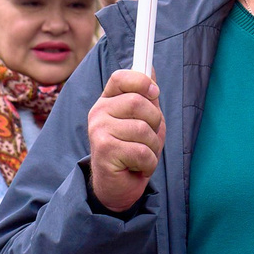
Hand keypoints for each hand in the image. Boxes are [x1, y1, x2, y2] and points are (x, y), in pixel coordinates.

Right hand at [86, 69, 164, 212]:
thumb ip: (146, 96)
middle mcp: (98, 112)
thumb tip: (150, 68)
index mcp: (108, 101)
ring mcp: (98, 131)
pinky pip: (142, 151)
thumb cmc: (133, 149)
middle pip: (139, 102)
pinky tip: (137, 166)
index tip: (154, 93)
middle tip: (147, 138)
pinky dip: (149, 162)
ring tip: (141, 154)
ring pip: (144, 129)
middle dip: (155, 123)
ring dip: (153, 146)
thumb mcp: (144, 119)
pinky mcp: (104, 150)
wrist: (117, 185)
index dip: (142, 81)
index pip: (121, 77)